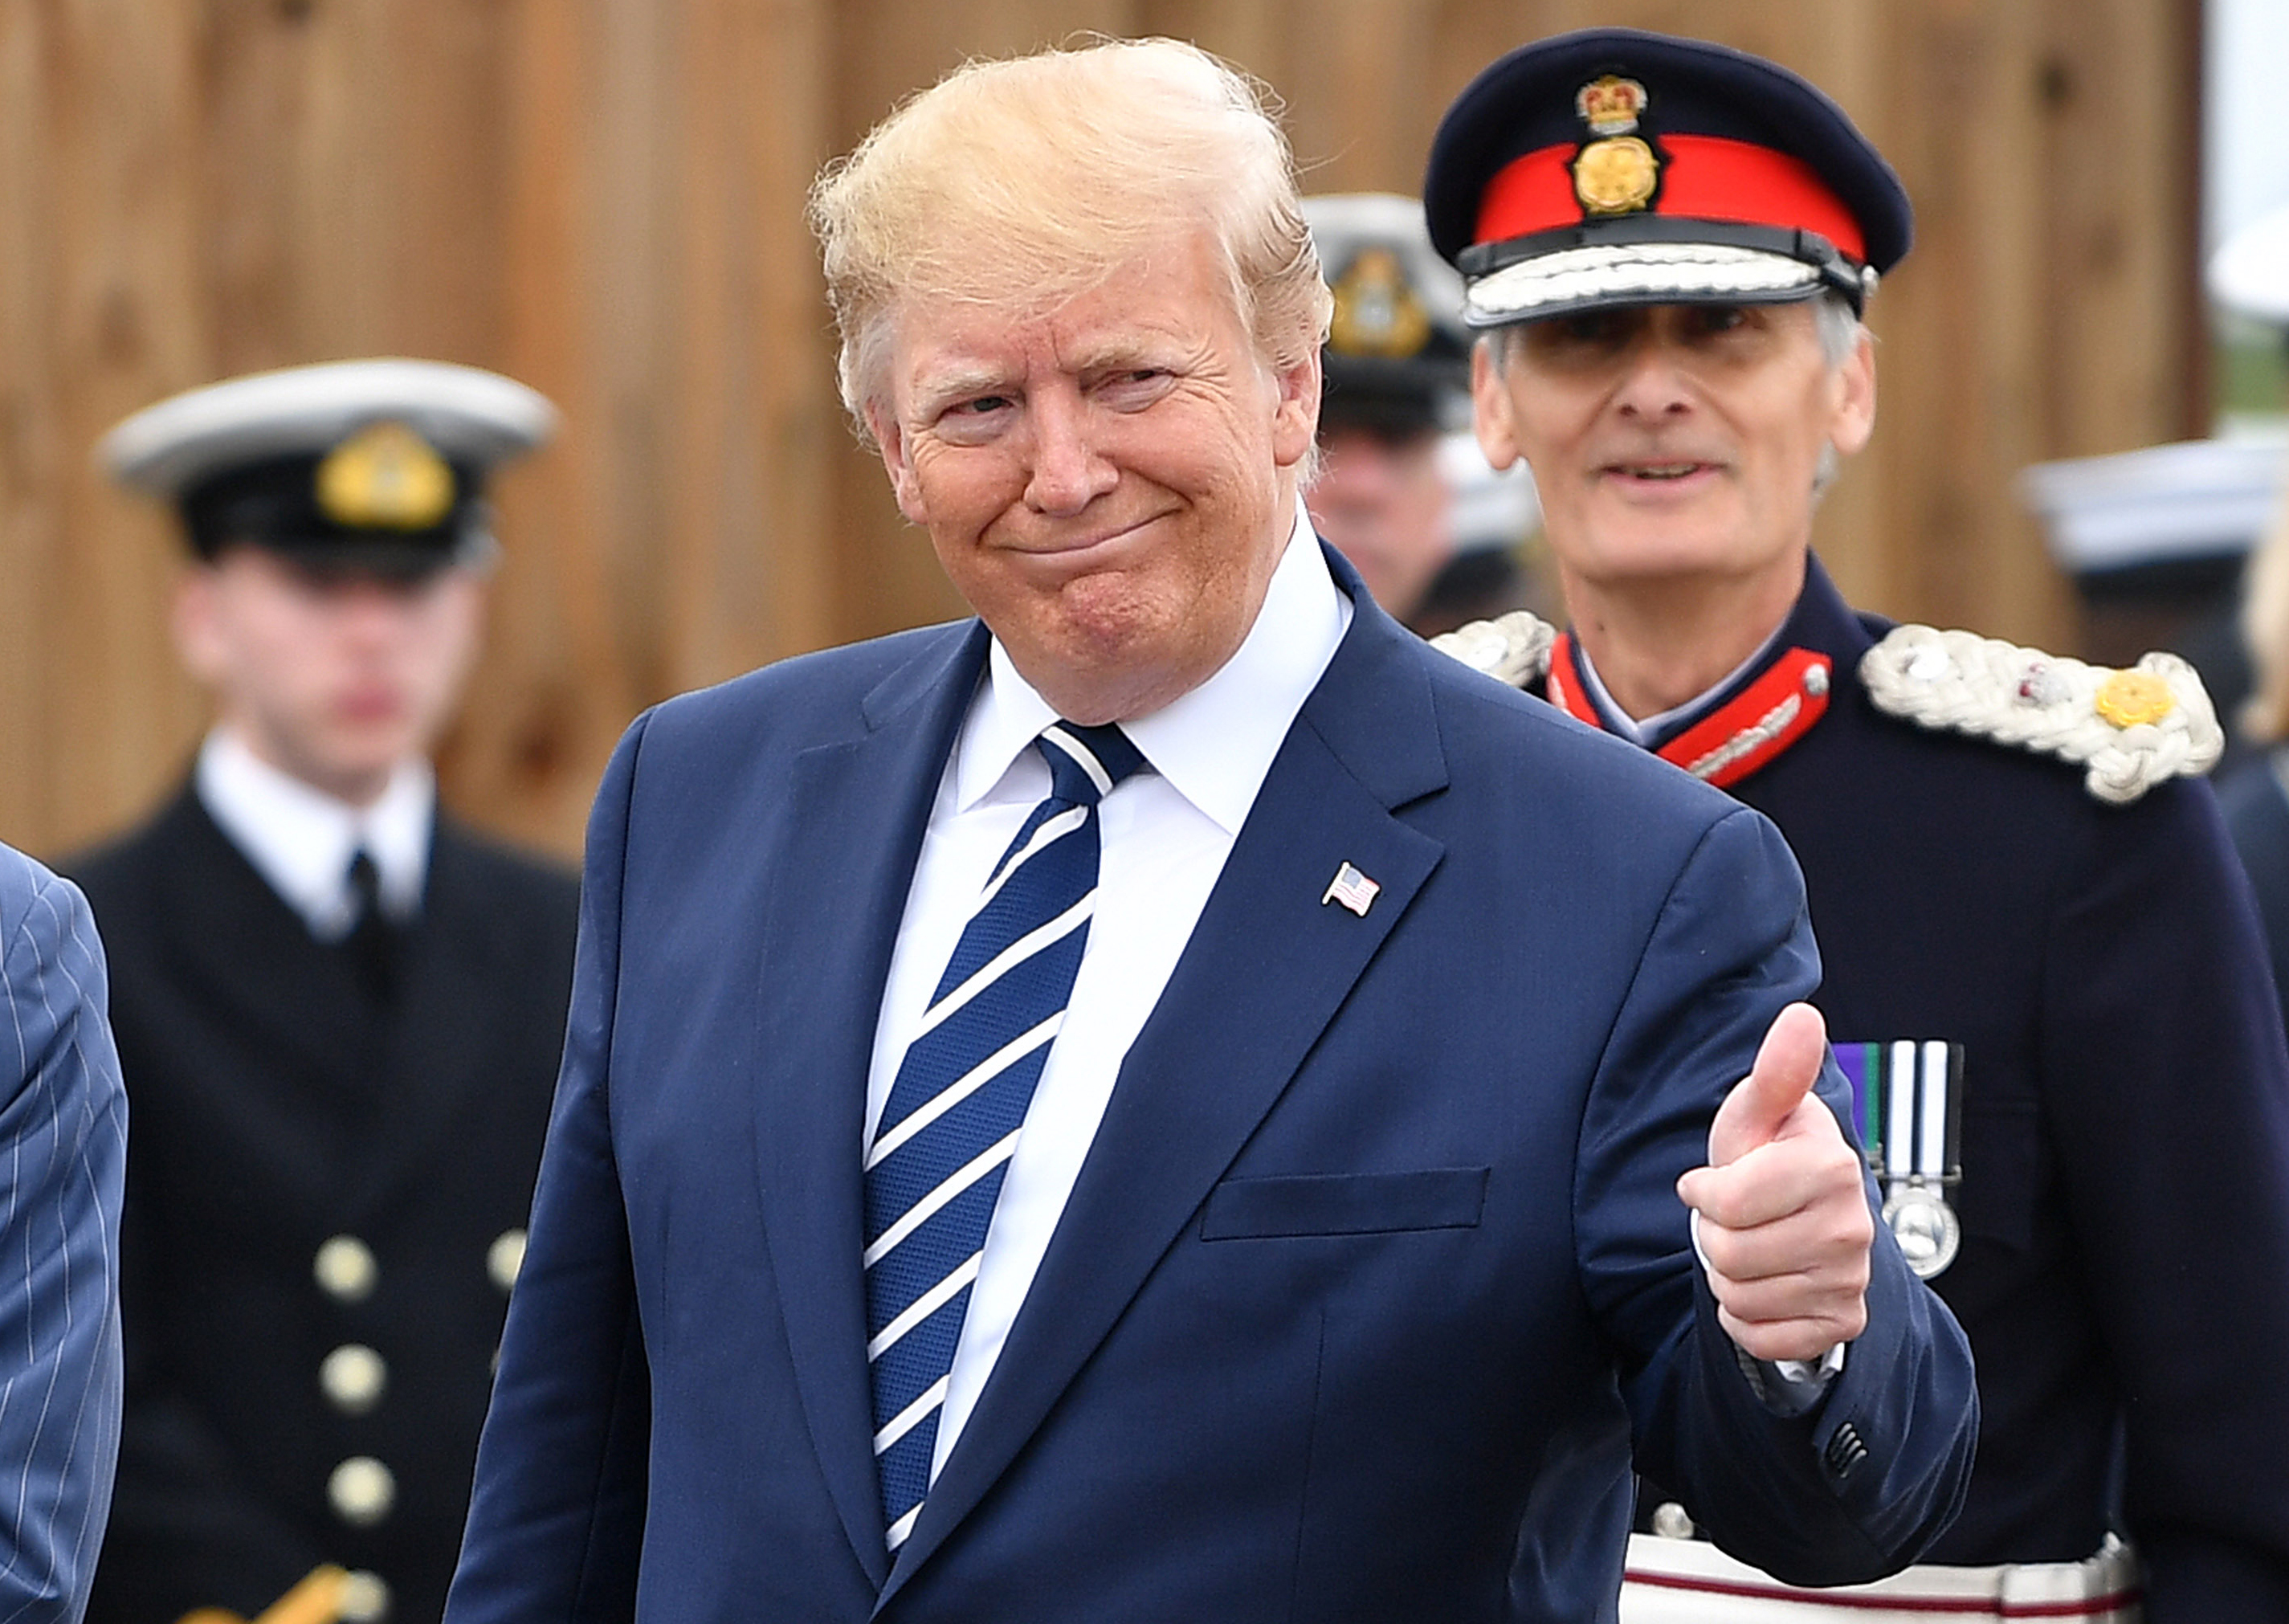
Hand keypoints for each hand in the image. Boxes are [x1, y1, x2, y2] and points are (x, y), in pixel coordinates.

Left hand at [1675, 1002, 1873, 1362]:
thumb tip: (1802, 1016)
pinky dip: (1745, 1319)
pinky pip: (1764, 1338)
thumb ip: (1776, 1072)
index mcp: (1831, 1167)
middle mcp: (1854, 1227)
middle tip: (1733, 1220)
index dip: (1703, 1194)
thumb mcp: (1757, 1113)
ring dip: (1728, 1277)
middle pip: (1730, 1254)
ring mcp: (1852, 1279)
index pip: (1724, 1204)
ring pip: (1742, 1298)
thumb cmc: (1767, 1156)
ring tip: (1749, 1247)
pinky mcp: (1842, 1322)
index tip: (1712, 1183)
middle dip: (1714, 1237)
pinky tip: (1760, 1287)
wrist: (1800, 1217)